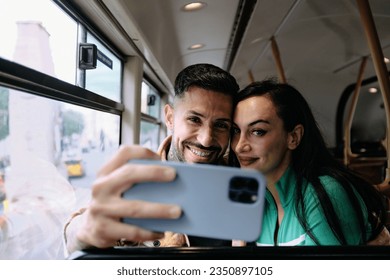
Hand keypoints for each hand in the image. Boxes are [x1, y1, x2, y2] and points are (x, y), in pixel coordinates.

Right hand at [65, 145, 181, 252]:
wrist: (89, 228)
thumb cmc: (114, 201)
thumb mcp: (117, 185)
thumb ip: (136, 179)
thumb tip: (170, 179)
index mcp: (106, 172)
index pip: (124, 153)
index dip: (143, 152)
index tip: (160, 157)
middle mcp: (101, 187)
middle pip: (128, 174)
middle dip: (153, 173)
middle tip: (173, 175)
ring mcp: (100, 208)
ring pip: (134, 207)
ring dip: (159, 209)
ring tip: (177, 211)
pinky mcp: (103, 229)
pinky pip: (132, 231)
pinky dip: (149, 232)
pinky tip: (161, 231)